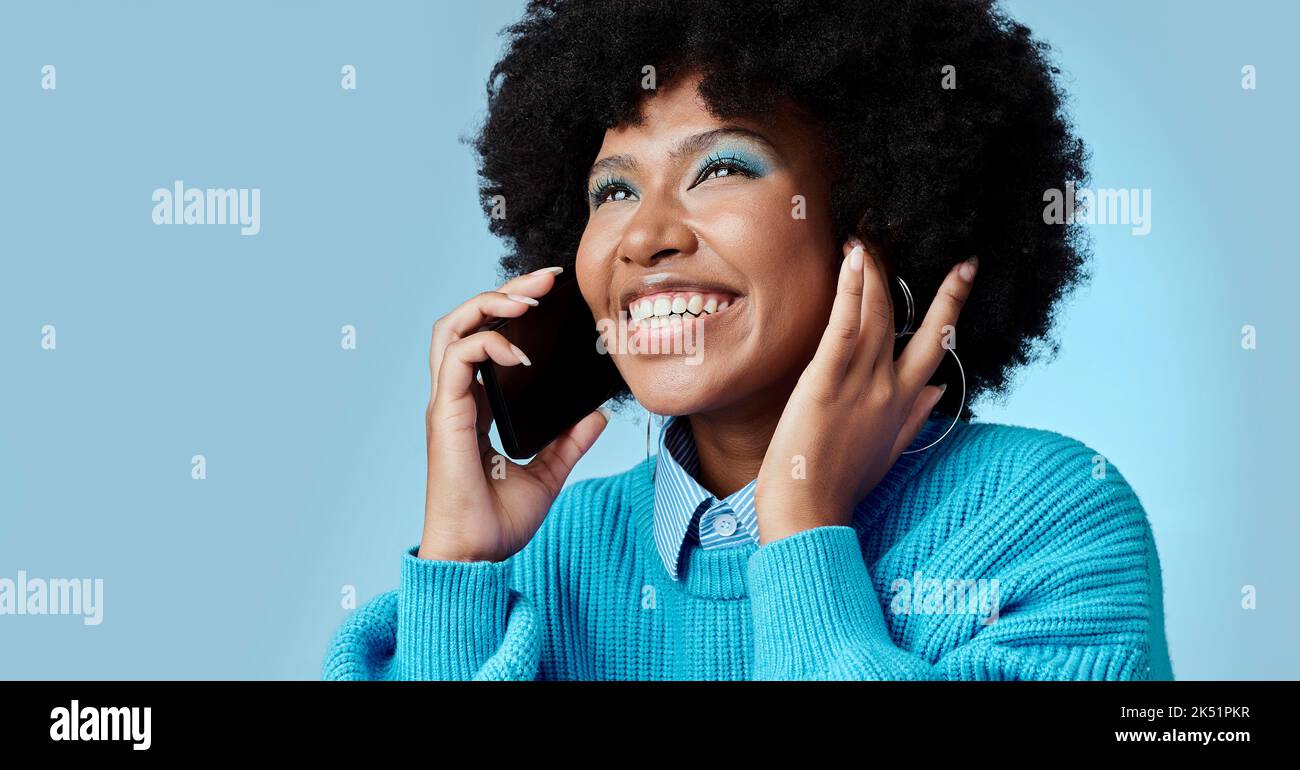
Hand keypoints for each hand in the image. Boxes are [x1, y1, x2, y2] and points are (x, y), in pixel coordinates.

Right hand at [418, 267, 609, 562]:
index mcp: (474, 407)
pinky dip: (490, 343)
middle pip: (464, 321)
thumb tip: (597, 417)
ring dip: (490, 304)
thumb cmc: (497, 524)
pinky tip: (521, 351)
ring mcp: (447, 405)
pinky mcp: (447, 415)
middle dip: (502, 291)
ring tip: (528, 298)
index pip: (482, 340)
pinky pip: (460, 358)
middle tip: (545, 280)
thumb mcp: (547, 475)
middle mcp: (456, 399)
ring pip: (451, 328)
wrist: (475, 558)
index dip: (509, 311)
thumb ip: (568, 443)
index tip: (548, 296)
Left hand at [754, 239, 976, 543]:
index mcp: (902, 401)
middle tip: (922, 232)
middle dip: (925, 276)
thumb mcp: (889, 449)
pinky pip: (843, 329)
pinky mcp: (825, 383)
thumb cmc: (842, 484)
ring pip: (874, 314)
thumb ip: (915, 417)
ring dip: (874, 270)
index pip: (936, 342)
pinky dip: (850, 292)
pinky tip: (854, 260)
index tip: (964, 269)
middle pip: (910, 319)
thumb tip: (940, 391)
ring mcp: (859, 384)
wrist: (810, 513)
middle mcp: (887, 387)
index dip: (950, 303)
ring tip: (869, 233)